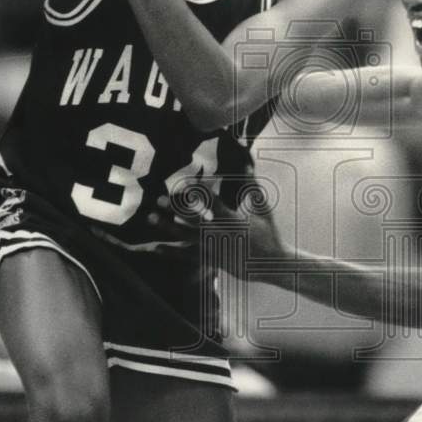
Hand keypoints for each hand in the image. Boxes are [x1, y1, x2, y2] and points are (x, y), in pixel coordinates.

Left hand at [147, 179, 285, 278]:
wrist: (271, 264)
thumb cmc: (267, 231)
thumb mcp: (262, 206)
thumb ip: (251, 182)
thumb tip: (247, 158)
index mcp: (235, 221)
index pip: (213, 204)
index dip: (199, 194)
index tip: (184, 185)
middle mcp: (222, 235)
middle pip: (194, 221)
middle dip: (175, 210)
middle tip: (157, 199)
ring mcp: (215, 249)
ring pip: (186, 238)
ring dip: (167, 227)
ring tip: (150, 217)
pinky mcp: (211, 260)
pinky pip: (188, 256)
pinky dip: (171, 252)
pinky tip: (155, 246)